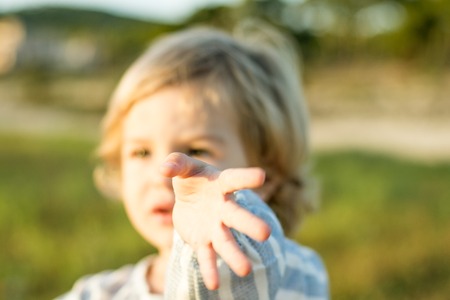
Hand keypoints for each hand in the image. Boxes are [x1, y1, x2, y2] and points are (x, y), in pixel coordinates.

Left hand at [160, 152, 270, 289]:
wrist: (190, 200)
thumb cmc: (192, 179)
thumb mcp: (183, 167)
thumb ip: (176, 163)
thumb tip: (163, 169)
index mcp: (221, 185)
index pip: (234, 179)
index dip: (247, 177)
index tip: (262, 176)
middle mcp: (223, 208)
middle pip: (237, 216)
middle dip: (250, 224)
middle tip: (266, 234)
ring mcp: (215, 227)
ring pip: (226, 242)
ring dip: (234, 256)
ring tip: (246, 270)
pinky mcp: (204, 242)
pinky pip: (207, 256)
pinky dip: (210, 270)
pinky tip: (214, 285)